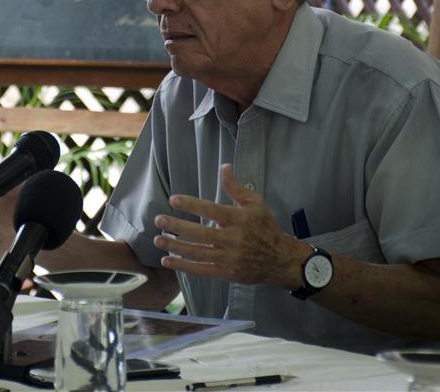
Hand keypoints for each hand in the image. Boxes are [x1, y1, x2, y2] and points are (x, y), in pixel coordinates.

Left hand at [152, 164, 303, 287]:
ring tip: (158, 240)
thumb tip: (224, 166)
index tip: (173, 200)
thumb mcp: (255, 203)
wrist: (281, 259)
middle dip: (177, 227)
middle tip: (158, 220)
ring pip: (198, 253)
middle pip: (201, 233)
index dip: (191, 205)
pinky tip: (167, 260)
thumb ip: (235, 187)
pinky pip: (202, 270)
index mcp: (239, 219)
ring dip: (176, 246)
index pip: (211, 210)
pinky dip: (183, 266)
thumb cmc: (265, 227)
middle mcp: (233, 239)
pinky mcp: (227, 273)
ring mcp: (230, 258)